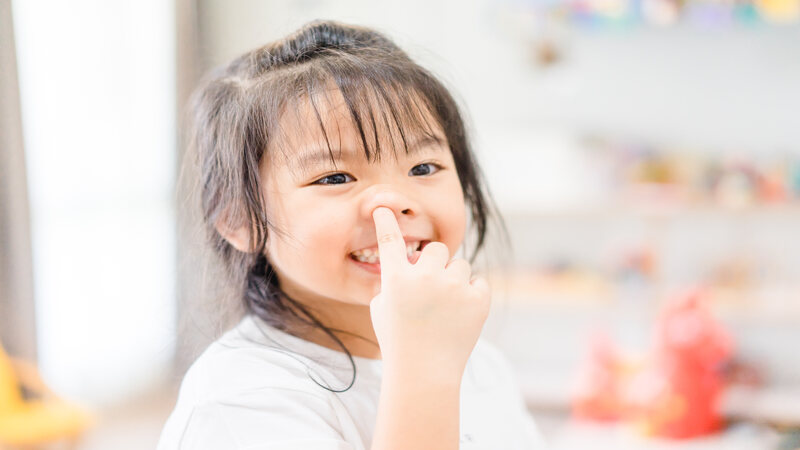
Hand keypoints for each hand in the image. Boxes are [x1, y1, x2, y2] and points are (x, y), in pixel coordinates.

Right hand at [368, 207, 490, 378]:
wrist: (424, 374)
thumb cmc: (399, 341)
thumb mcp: (381, 309)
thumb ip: (392, 282)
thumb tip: (410, 264)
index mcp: (396, 279)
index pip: (389, 240)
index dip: (386, 220)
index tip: (383, 206)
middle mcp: (425, 277)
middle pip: (436, 249)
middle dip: (434, 264)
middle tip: (431, 288)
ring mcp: (454, 287)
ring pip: (460, 265)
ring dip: (454, 280)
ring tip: (446, 307)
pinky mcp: (478, 300)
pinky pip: (478, 283)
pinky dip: (472, 295)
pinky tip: (460, 315)